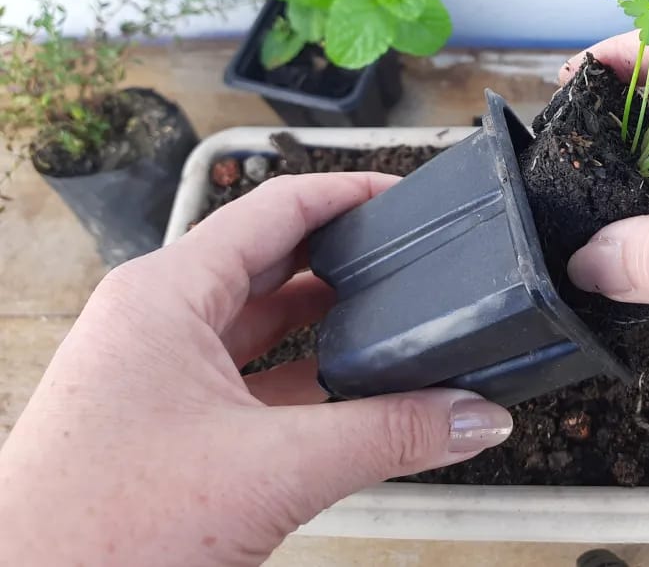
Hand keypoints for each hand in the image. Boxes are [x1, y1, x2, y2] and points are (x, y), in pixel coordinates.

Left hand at [0, 173, 511, 566]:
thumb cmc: (98, 536)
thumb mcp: (273, 470)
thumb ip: (388, 436)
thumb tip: (473, 414)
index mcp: (166, 294)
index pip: (275, 208)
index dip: (348, 192)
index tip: (405, 193)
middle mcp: (157, 320)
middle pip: (271, 261)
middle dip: (344, 259)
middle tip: (412, 257)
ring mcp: (157, 373)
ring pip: (261, 325)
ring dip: (326, 325)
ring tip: (396, 324)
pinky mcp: (165, 423)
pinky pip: (251, 379)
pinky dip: (304, 380)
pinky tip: (352, 397)